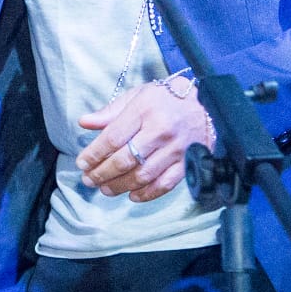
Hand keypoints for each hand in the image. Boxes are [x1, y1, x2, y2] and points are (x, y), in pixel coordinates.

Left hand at [75, 81, 211, 201]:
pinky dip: (148, 194)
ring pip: (144, 175)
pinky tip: (132, 195)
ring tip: (105, 189)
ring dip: (121, 186)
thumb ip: (110, 111)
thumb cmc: (166, 98)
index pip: (113, 137)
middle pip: (126, 159)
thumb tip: (84, 123)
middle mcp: (160, 131)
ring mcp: (176, 149)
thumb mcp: (137, 95)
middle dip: (103, 173)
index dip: (94, 153)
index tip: (81, 163)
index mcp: (144, 110)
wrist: (208, 101)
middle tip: (88, 180)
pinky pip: (166, 184)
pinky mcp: (189, 162)